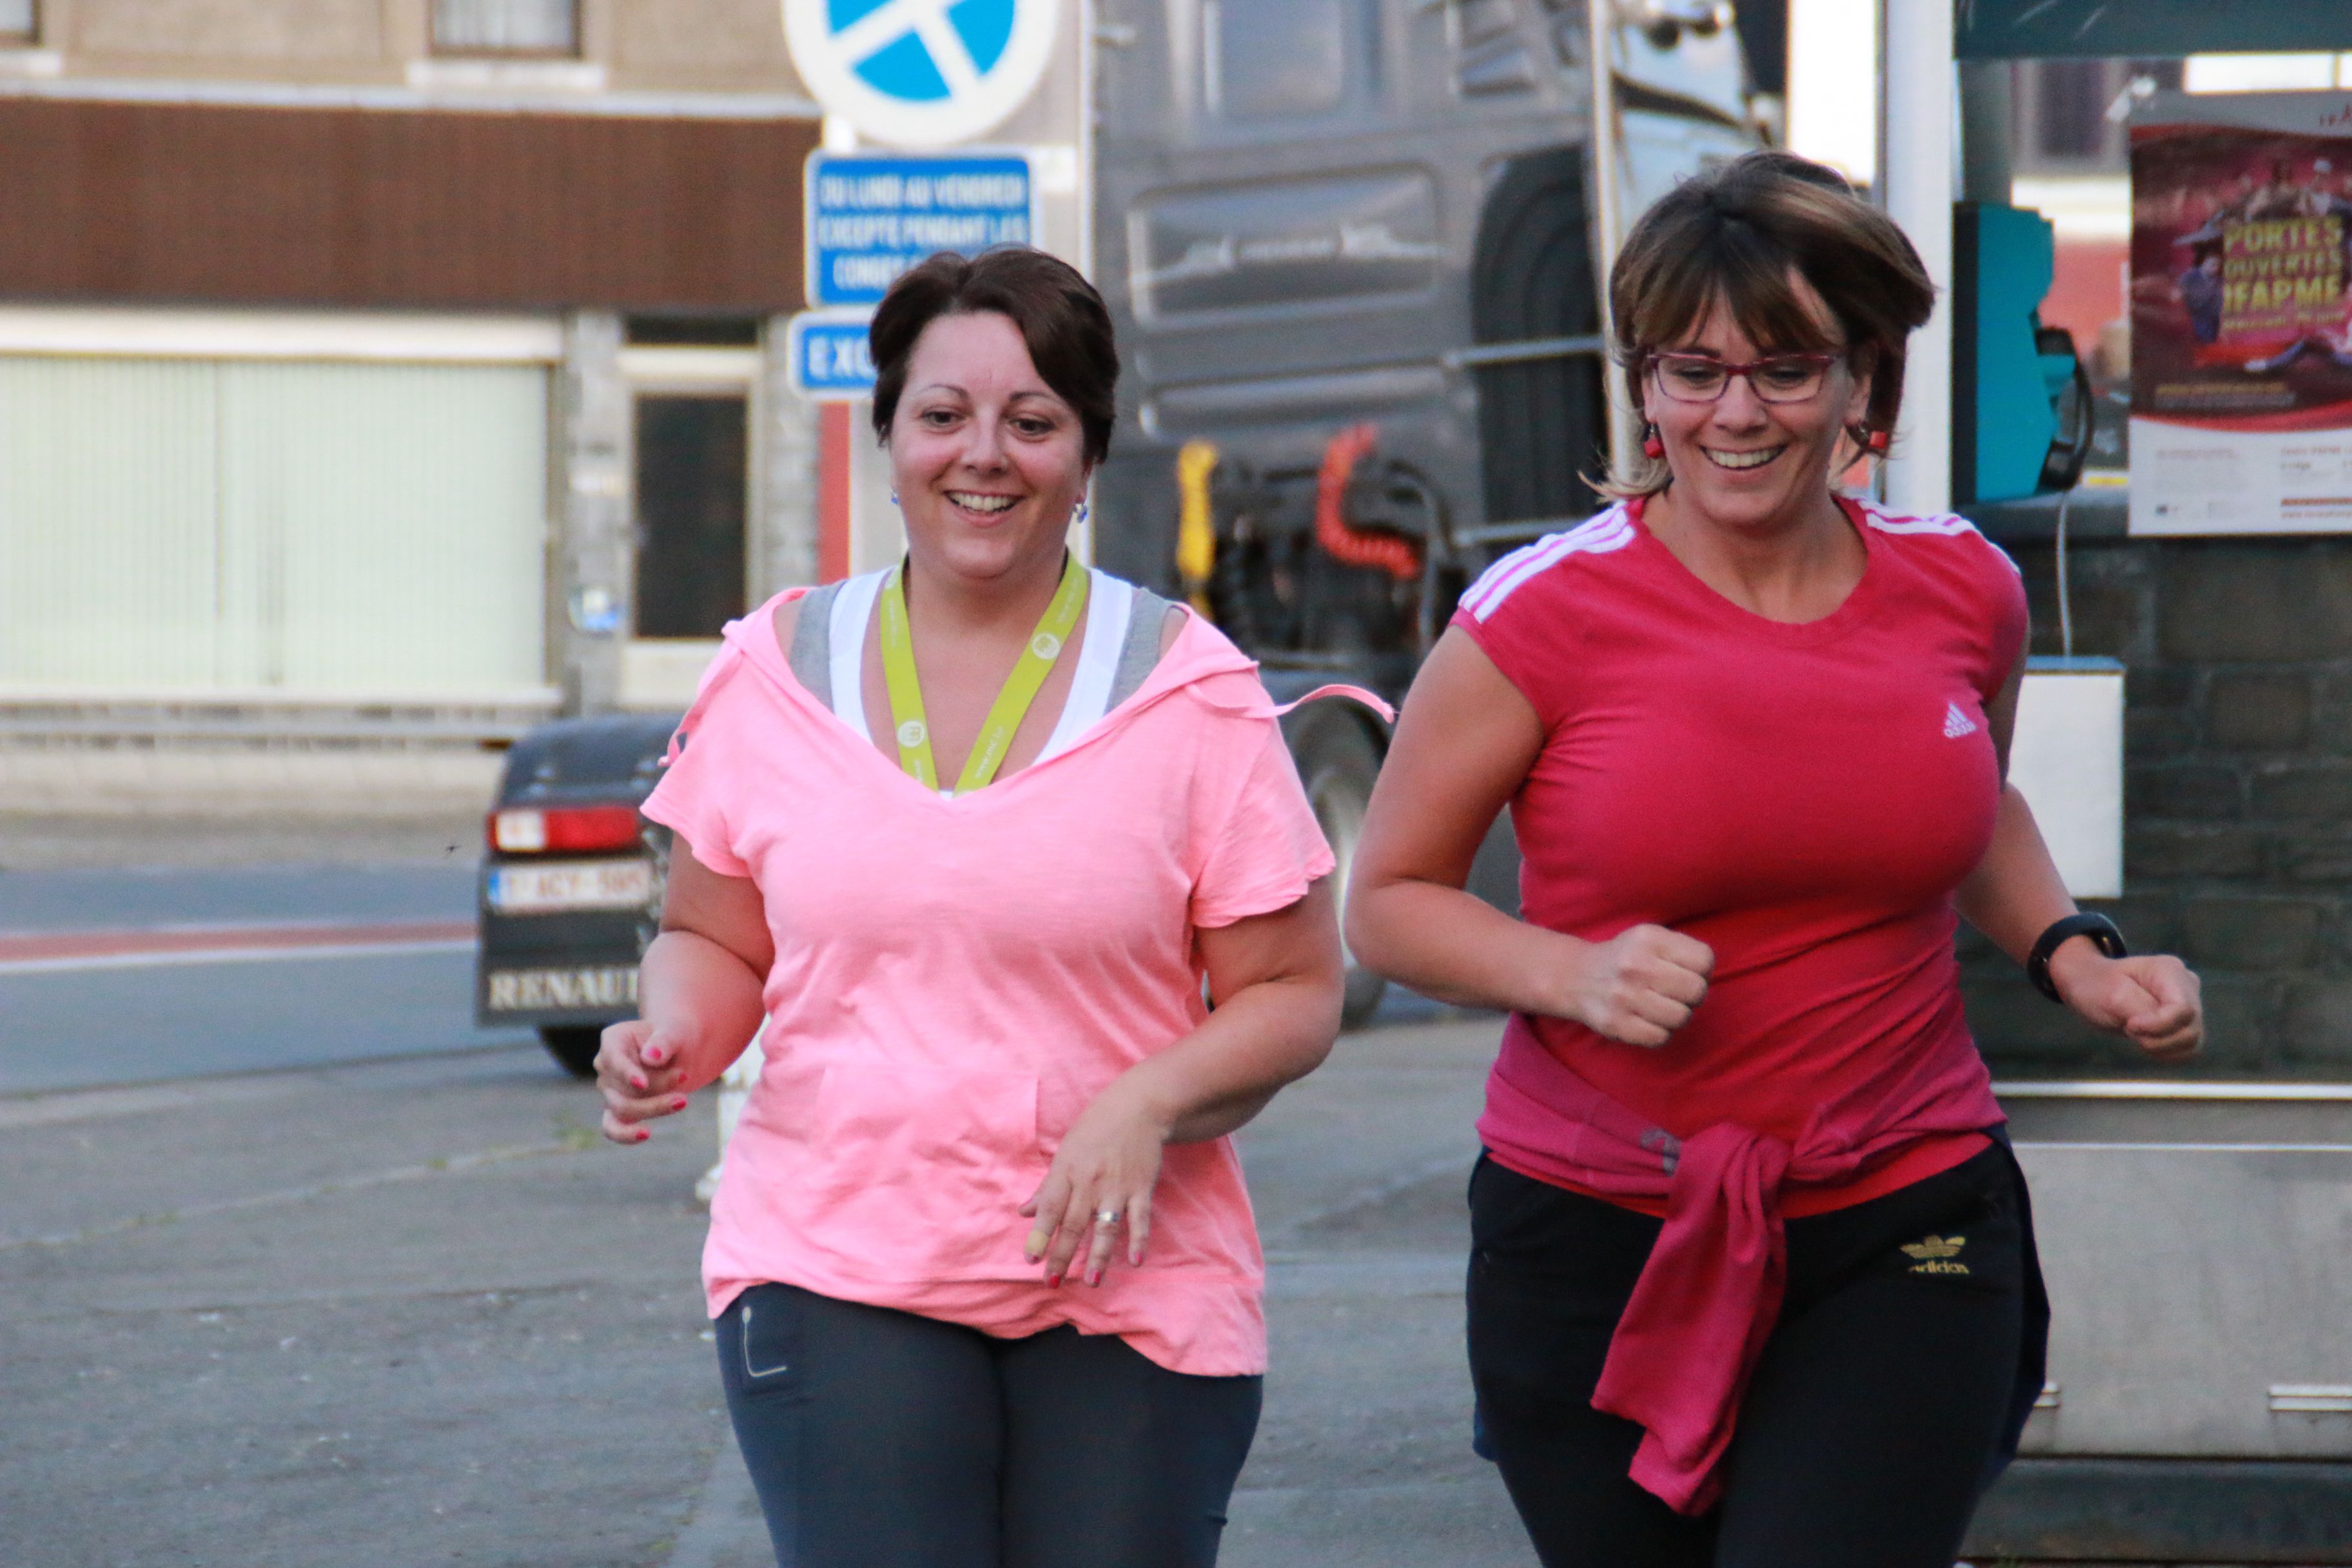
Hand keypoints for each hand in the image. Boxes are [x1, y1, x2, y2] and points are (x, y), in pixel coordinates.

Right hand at [594, 1019, 693, 1142]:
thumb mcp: (676, 1031)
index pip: (614, 1059)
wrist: (682, 1051)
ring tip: (683, 1100)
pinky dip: (625, 1135)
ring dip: (655, 1106)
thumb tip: (650, 1057)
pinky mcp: (619, 1110)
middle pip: (622, 1087)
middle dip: (656, 1087)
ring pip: (623, 1108)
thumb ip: (664, 1041)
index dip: (626, 1073)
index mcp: (613, 1040)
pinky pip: (612, 1128)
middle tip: (685, 1077)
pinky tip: (645, 1134)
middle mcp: (606, 1066)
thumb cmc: (676, 1036)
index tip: (643, 1085)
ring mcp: (610, 1090)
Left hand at [1019, 1078, 1168, 1286]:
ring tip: (1090, 1281)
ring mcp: (1117, 1186)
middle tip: (1052, 1282)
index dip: (1040, 1234)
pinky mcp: (1141, 1188)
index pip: (1050, 1207)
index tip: (1031, 1259)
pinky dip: (1138, 1239)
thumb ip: (1046, 1187)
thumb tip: (1023, 1212)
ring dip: (1098, 1255)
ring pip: (1105, 1226)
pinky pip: (1140, 1218)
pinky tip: (1136, 1260)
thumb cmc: (1095, 1129)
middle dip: (1061, 1255)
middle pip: (1074, 1224)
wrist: (1138, 1107)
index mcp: (1066, 1170)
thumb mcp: (1065, 1152)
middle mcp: (1090, 1181)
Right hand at [1558, 924, 1714, 1047]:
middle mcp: (1636, 965)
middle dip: (1691, 996)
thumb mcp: (1651, 938)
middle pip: (1696, 990)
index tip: (1685, 973)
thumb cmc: (1626, 958)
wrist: (1577, 977)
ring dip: (1676, 1016)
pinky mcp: (1616, 1024)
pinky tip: (1646, 1020)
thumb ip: (1683, 951)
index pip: (1704, 960)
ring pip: (1681, 1017)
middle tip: (1674, 994)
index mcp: (1649, 939)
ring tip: (1660, 1008)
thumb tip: (1707, 979)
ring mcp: (1624, 997)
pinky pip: (1661, 1037)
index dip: (1701, 970)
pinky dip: (1659, 1032)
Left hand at [2048, 943, 2202, 1062]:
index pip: (2183, 1009)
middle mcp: (2187, 985)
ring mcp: (2190, 1004)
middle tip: (2128, 1028)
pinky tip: (2145, 1042)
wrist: (2091, 985)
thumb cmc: (2098, 986)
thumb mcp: (2112, 995)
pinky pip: (2188, 1049)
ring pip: (2193, 1041)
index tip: (2129, 1025)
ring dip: (2160, 1047)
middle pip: (2190, 1027)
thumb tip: (2165, 1025)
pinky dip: (2166, 1053)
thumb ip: (2141, 1009)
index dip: (2158, 1026)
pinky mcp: (2186, 1023)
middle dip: (2157, 1038)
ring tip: (2134, 1033)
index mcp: (2170, 970)